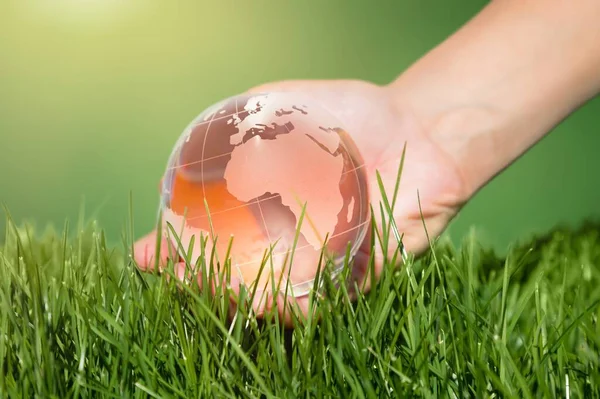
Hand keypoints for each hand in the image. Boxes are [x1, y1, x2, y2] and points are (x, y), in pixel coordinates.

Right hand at [132, 79, 468, 322]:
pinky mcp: (362, 270)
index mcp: (267, 205)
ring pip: (279, 296)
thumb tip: (207, 143)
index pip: (213, 236)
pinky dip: (299, 304)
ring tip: (221, 295)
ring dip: (245, 301)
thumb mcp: (292, 102)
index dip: (177, 249)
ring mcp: (323, 258)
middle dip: (202, 283)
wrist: (422, 128)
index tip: (147, 254)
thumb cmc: (356, 114)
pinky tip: (273, 300)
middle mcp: (290, 238)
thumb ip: (253, 118)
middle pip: (238, 273)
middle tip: (178, 278)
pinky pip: (328, 297)